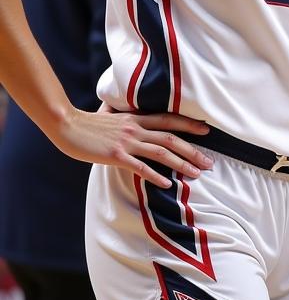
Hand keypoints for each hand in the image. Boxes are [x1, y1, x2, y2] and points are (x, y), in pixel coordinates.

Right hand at [51, 106, 213, 188]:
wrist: (67, 125)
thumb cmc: (88, 123)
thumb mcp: (113, 115)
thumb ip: (127, 118)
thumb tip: (132, 116)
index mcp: (137, 118)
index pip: (170, 120)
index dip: (190, 125)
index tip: (207, 130)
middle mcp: (137, 128)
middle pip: (172, 138)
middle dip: (194, 151)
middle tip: (210, 162)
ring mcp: (127, 142)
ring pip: (162, 152)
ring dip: (182, 164)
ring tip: (197, 173)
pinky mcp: (116, 155)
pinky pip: (140, 167)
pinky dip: (155, 175)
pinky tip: (167, 184)